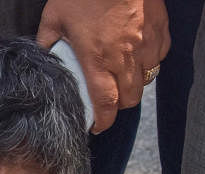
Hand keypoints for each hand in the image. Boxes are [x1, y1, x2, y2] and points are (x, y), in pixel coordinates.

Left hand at [37, 0, 168, 131]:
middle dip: (118, 106)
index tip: (97, 127)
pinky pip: (159, 57)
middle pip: (129, 98)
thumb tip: (43, 54)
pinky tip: (137, 55)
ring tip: (121, 78)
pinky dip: (149, 62)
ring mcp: (146, 45)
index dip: (102, 122)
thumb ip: (47, 40)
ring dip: (134, 84)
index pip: (105, 104)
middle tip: (107, 100)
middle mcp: (125, 58)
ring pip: (146, 80)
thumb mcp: (55, 16)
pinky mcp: (161, 31)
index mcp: (98, 59)